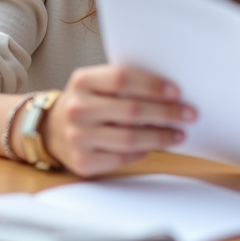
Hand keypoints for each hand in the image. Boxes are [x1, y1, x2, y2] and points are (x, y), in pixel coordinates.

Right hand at [41, 64, 195, 176]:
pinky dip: (143, 151)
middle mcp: (77, 108)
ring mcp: (78, 137)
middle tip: (189, 114)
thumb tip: (170, 92)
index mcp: (82, 81)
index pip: (122, 78)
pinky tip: (154, 146)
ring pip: (131, 138)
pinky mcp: (83, 162)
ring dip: (161, 136)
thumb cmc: (87, 102)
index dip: (152, 85)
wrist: (51, 129)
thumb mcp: (96, 84)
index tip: (176, 91)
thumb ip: (125, 83)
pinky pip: (122, 158)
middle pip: (131, 110)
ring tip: (179, 133)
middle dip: (166, 112)